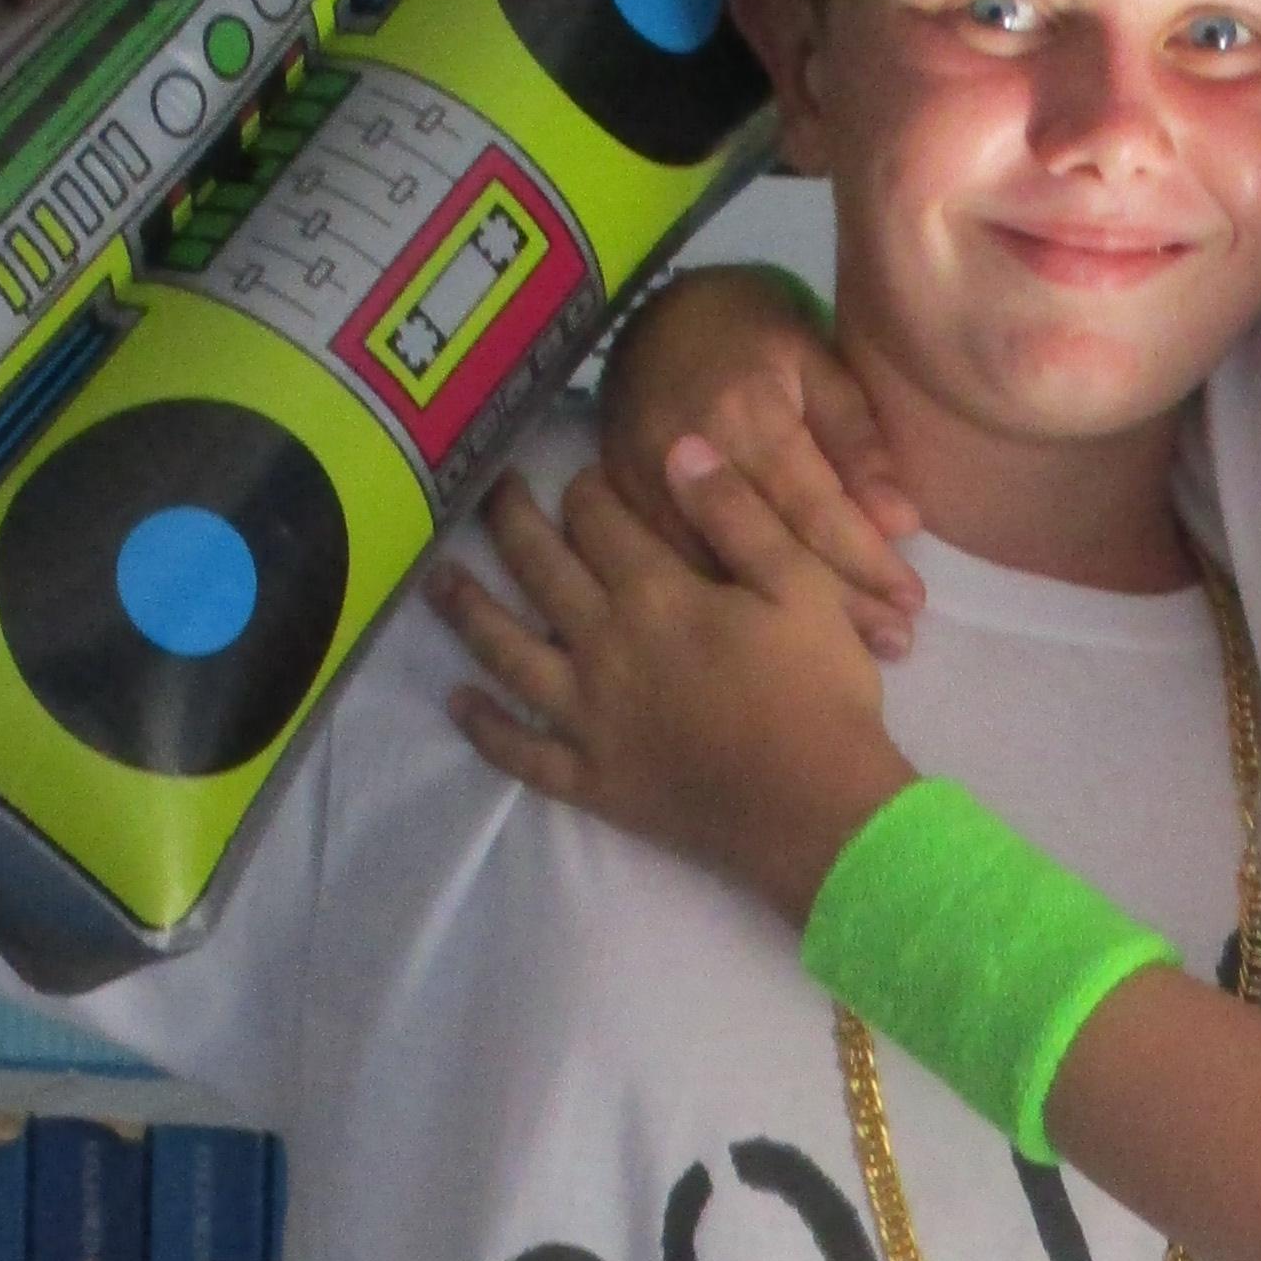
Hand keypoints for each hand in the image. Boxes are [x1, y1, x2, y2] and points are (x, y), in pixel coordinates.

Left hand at [433, 451, 915, 917]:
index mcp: (655, 593)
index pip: (596, 518)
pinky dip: (486, 728)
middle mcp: (604, 646)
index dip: (584, 488)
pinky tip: (459, 702)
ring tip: (437, 581)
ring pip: (509, 654)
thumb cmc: (822, 696)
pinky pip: (524, 753)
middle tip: (487, 490)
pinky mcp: (593, 779)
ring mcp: (589, 717)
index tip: (582, 476)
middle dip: (510, 521)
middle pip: (539, 569)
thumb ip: (736, 513)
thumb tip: (677, 446)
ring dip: (468, 611)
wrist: (821, 814)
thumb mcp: (801, 585)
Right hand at [594, 269, 927, 659]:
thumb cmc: (752, 336)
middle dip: (840, 606)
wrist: (655, 318)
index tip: (911, 599)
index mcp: (742, 413)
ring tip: (854, 657)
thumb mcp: (816, 362)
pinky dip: (735, 606)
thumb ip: (856, 439)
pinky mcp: (624, 510)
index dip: (864, 558)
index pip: (812, 507)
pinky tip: (778, 635)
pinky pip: (684, 572)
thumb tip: (897, 521)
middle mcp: (686, 458)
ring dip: (791, 621)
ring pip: (725, 574)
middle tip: (897, 643)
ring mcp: (644, 491)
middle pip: (771, 553)